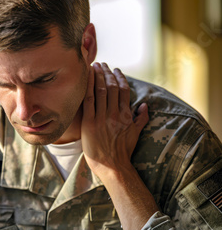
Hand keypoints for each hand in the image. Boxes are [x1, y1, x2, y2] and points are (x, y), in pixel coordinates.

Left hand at [81, 62, 148, 178]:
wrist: (113, 166)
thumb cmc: (123, 152)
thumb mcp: (135, 134)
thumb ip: (140, 118)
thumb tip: (144, 106)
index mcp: (126, 115)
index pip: (123, 91)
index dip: (119, 78)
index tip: (116, 70)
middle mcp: (115, 114)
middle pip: (110, 87)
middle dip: (106, 73)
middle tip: (102, 64)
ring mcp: (102, 118)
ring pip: (100, 91)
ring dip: (97, 76)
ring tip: (94, 66)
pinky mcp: (89, 123)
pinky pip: (88, 100)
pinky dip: (87, 87)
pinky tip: (85, 77)